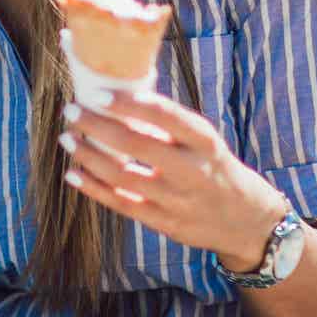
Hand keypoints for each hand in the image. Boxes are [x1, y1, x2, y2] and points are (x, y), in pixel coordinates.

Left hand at [60, 92, 289, 270]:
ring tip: (68, 138)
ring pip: (123, 176)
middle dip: (98, 126)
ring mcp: (179, 201)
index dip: (129, 104)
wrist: (249, 222)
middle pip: (137, 146)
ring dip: (88, 155)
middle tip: (71, 110)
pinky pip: (121, 204)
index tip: (97, 92)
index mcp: (205, 143)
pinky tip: (73, 173)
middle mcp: (194, 172)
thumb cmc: (213, 168)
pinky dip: (93, 188)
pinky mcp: (165, 224)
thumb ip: (167, 125)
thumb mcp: (204, 143)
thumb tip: (115, 93)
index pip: (167, 117)